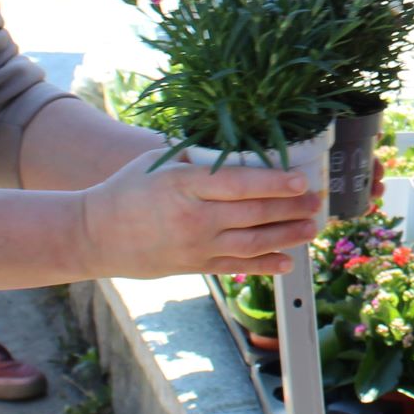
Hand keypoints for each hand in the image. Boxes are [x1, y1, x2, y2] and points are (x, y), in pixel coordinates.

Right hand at [76, 149, 323, 278]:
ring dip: (287, 236)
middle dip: (291, 208)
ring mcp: (196, 246)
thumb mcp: (158, 162)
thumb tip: (238, 146)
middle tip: (318, 202)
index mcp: (185, 184)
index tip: (300, 180)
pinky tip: (287, 260)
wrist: (95, 234)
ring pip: (252, 243)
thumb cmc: (127, 189)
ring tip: (312, 228)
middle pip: (253, 214)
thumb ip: (197, 155)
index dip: (274, 183)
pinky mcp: (194, 266)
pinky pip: (237, 267)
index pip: (239, 184)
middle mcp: (194, 218)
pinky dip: (265, 265)